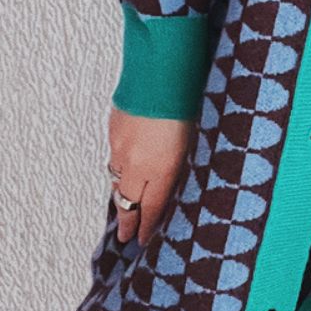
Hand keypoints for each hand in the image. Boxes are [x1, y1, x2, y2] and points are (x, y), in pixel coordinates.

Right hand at [106, 105, 196, 246]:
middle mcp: (136, 161)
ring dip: (121, 194)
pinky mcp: (114, 127)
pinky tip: (124, 168)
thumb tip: (182, 178)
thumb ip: (186, 164)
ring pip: (117, 178)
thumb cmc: (189, 103)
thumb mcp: (196, 140)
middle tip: (125, 236)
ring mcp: (121, 144)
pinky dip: (119, 167)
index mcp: (161, 168)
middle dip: (126, 220)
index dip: (146, 227)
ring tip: (123, 206)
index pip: (151, 208)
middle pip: (126, 201)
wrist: (161, 69)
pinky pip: (114, 156)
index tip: (142, 241)